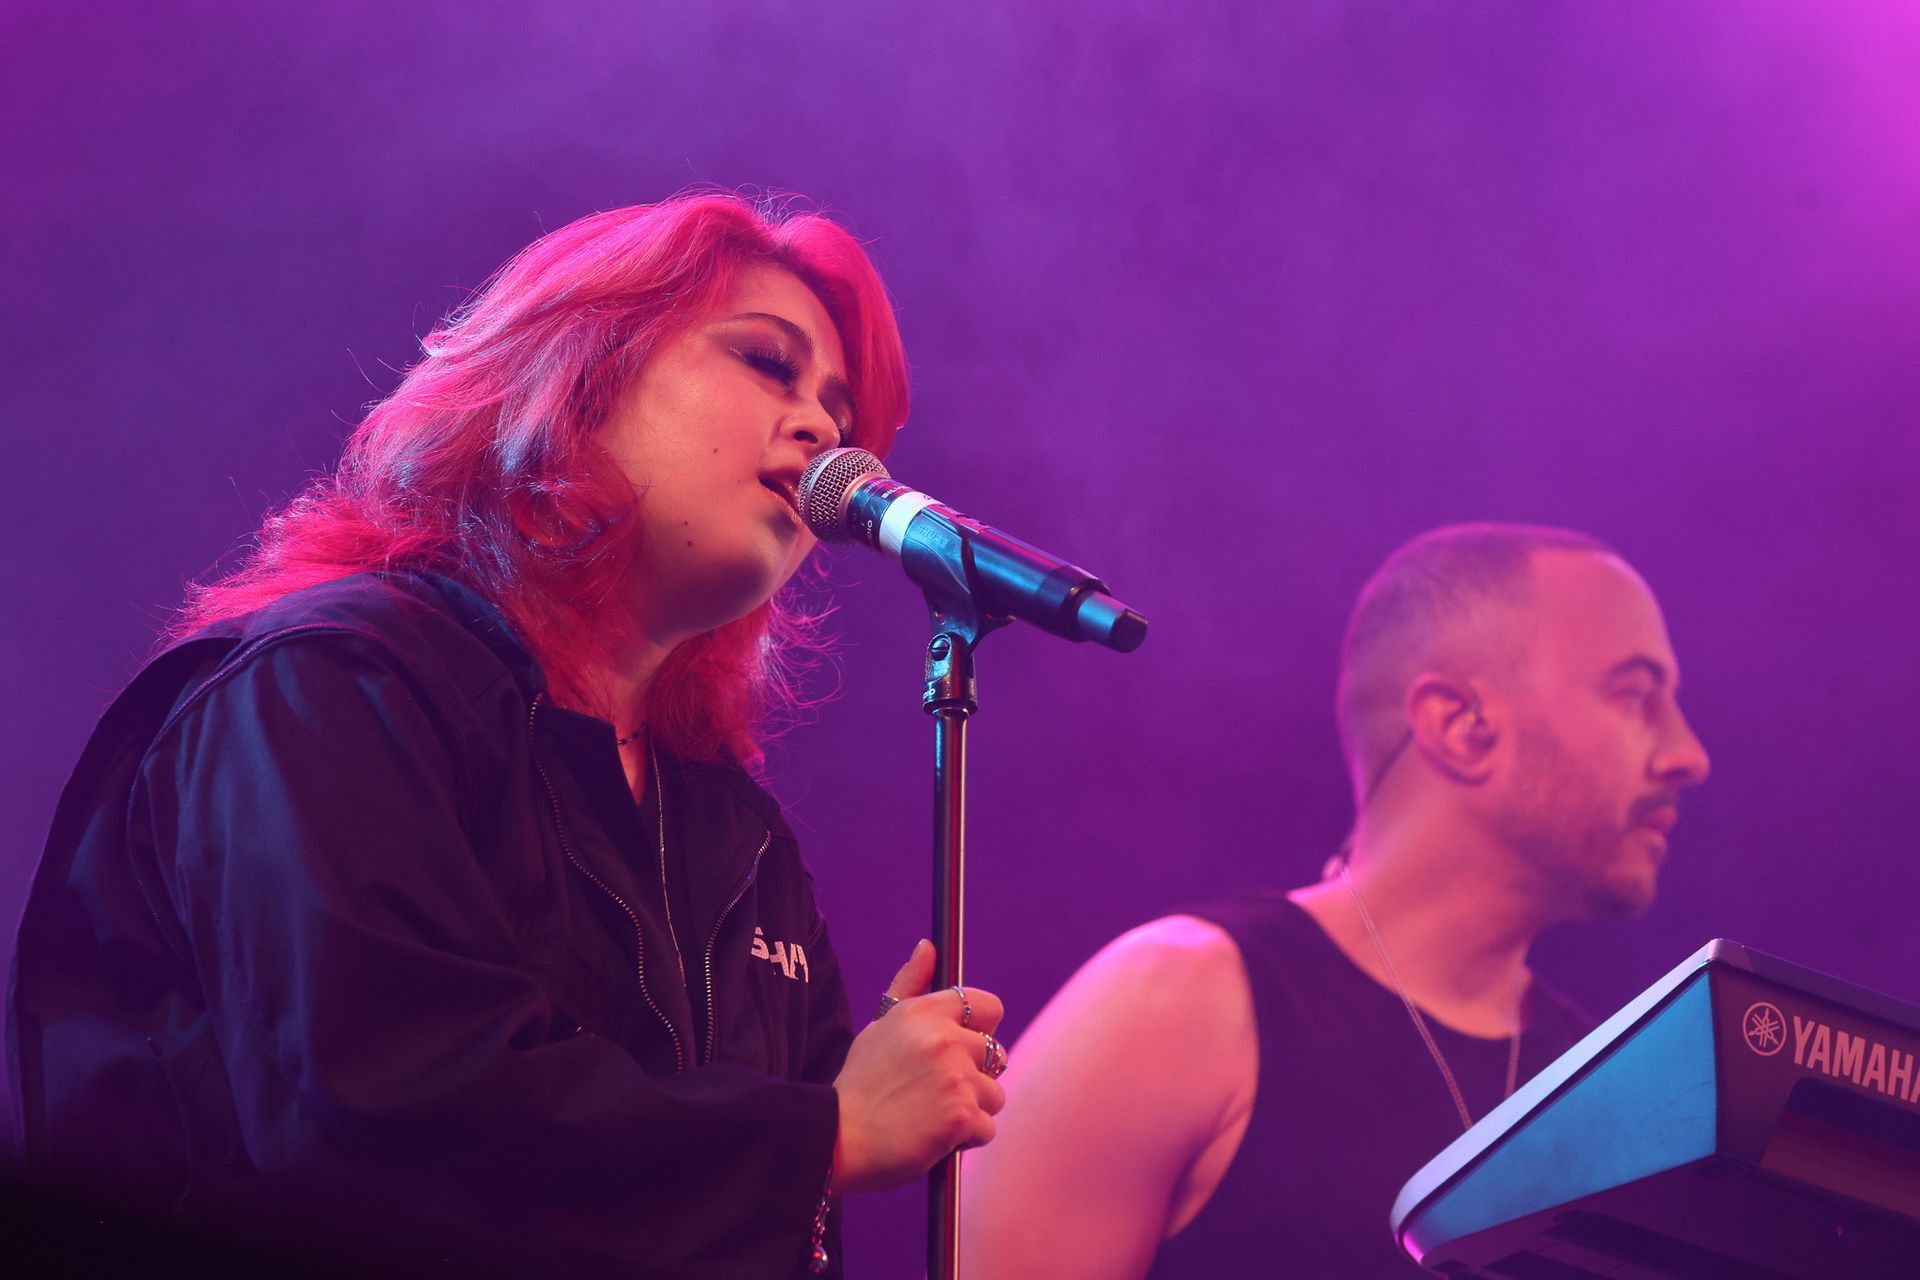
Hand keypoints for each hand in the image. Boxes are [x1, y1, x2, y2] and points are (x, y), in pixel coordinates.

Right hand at [831, 939, 1007, 1192]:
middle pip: (997, 1054)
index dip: (982, 1030)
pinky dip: (965, 1138)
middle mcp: (943, 1038)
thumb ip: (910, 984)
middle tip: (935, 1092)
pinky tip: (933, 1137)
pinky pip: (987, 1128)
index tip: (963, 1049)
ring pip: (995, 1094)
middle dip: (975, 1076)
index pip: (988, 1006)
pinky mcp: (962, 1115)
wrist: (837, 1140)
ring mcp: (956, 1077)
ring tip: (931, 1116)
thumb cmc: (860, 1085)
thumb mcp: (880, 1027)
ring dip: (972, 1109)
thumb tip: (929, 946)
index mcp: (924, 1013)